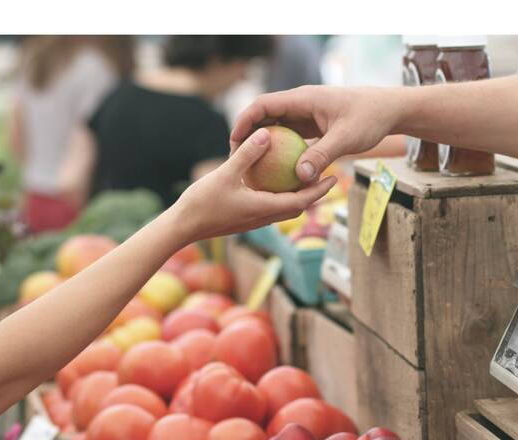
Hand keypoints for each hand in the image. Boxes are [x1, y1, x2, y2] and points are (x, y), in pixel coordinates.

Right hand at [172, 127, 336, 243]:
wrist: (182, 227)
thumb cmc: (202, 203)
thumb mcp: (225, 174)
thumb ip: (247, 154)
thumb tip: (266, 134)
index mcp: (264, 208)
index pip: (301, 201)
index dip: (320, 190)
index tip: (334, 177)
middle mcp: (263, 217)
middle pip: (297, 206)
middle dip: (315, 193)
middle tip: (328, 176)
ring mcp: (254, 220)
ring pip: (284, 208)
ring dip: (298, 195)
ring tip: (305, 176)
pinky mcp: (245, 218)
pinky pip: (269, 206)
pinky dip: (279, 195)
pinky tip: (274, 180)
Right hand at [230, 85, 402, 183]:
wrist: (389, 110)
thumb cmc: (370, 118)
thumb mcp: (346, 138)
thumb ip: (322, 155)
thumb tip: (300, 177)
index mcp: (303, 99)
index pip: (264, 105)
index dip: (245, 121)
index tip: (234, 142)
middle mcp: (301, 104)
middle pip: (265, 116)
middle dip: (249, 135)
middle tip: (237, 159)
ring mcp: (307, 115)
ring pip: (277, 128)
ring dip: (264, 145)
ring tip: (252, 167)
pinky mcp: (314, 126)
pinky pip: (291, 138)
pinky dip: (282, 152)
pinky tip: (277, 173)